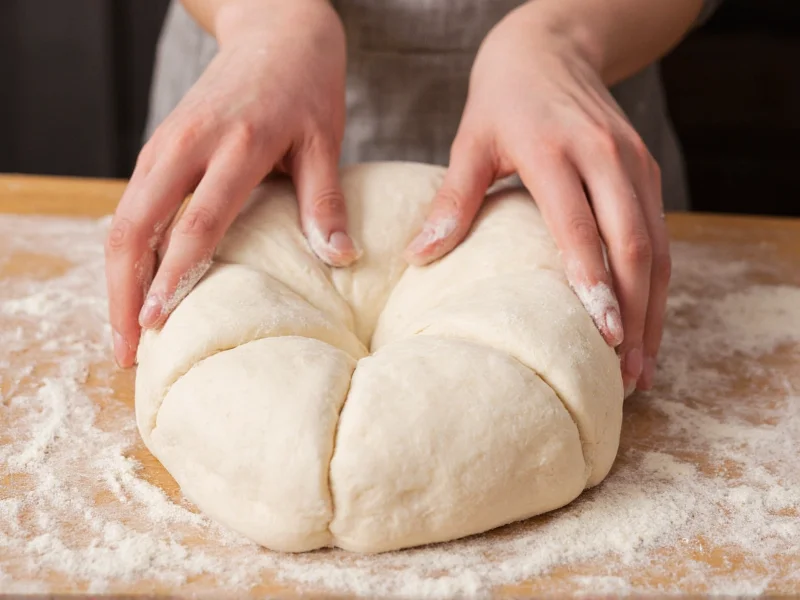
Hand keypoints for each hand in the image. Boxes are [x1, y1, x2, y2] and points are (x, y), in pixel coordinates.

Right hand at [106, 0, 356, 367]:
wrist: (276, 31)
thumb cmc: (305, 87)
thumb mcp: (324, 140)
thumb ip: (324, 201)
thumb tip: (341, 259)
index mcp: (235, 144)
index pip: (196, 223)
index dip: (172, 276)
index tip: (157, 323)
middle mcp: (187, 144)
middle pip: (134, 225)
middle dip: (122, 292)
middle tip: (128, 350)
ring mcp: (165, 144)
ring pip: (123, 219)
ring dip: (117, 278)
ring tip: (125, 332)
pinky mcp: (159, 148)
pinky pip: (132, 206)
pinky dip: (127, 252)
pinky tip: (134, 287)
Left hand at [404, 6, 670, 394]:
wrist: (552, 47)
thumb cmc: (503, 98)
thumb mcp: (470, 140)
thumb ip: (452, 200)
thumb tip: (419, 259)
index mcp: (556, 151)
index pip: (580, 227)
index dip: (594, 282)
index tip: (602, 335)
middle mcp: (606, 157)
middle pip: (634, 243)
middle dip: (635, 311)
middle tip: (628, 372)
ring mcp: (634, 164)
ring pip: (657, 245)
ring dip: (653, 307)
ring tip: (643, 364)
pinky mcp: (646, 170)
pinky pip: (661, 234)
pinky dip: (657, 282)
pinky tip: (646, 319)